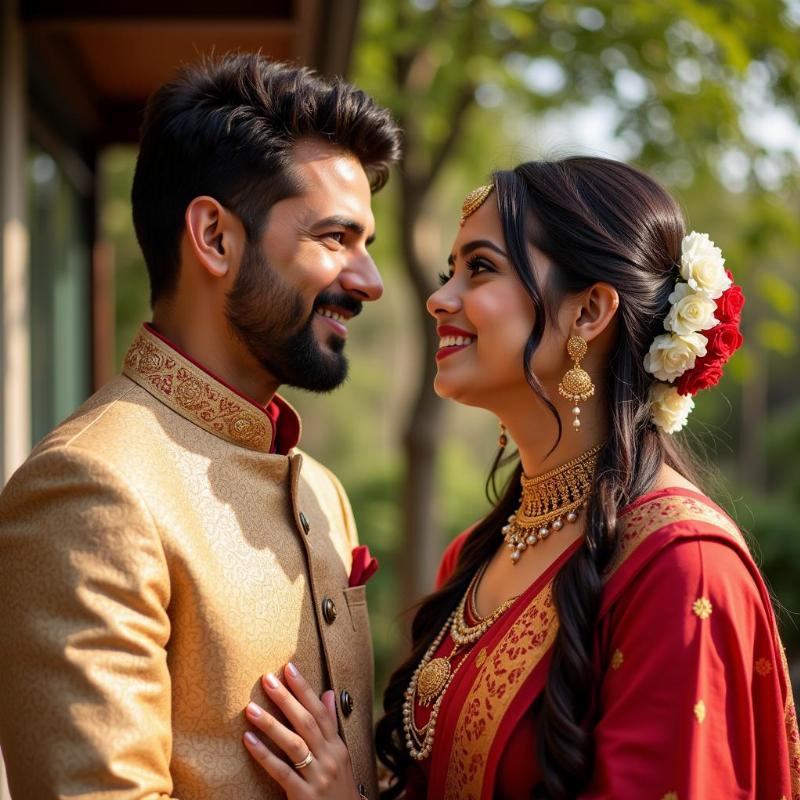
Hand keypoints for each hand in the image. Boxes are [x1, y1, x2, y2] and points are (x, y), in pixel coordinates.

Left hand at [243, 662, 359, 799]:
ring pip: (294, 745)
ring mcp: (318, 777)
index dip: (304, 689)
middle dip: (286, 699)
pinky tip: (249, 740)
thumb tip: (327, 694)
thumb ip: (331, 726)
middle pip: (306, 723)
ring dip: (271, 724)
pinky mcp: (304, 796)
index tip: (289, 668)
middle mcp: (329, 758)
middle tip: (267, 679)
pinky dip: (264, 755)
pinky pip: (281, 772)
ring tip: (250, 708)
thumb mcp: (340, 755)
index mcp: (337, 746)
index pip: (320, 711)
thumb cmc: (338, 787)